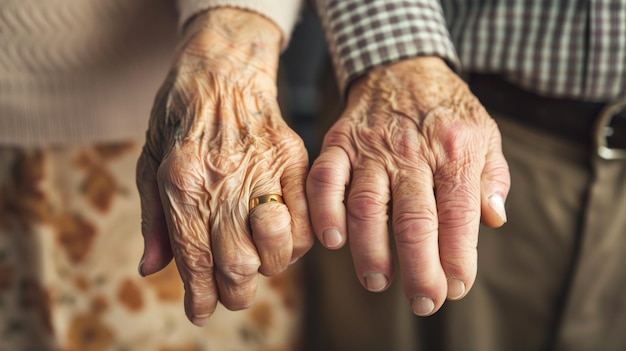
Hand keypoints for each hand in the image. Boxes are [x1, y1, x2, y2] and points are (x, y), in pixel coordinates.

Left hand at [136, 8, 312, 325]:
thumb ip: (154, 220)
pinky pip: (307, 220)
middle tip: (233, 296)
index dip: (200, 298)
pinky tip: (283, 241)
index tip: (202, 312)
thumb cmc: (180, 117)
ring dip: (267, 269)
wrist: (221, 70)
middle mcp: (223, 181)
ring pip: (276, 249)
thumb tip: (152, 270)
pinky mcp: (294, 160)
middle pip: (238, 265)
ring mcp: (263, 170)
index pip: (195, 260)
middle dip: (235, 294)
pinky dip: (298, 243)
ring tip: (257, 266)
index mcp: (181, 183)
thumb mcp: (150, 163)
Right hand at [307, 57, 509, 315]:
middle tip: (422, 302)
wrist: (401, 66)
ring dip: (370, 249)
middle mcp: (412, 151)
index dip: (458, 257)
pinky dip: (324, 211)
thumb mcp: (485, 134)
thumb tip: (494, 220)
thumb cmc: (446, 109)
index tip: (455, 288)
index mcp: (454, 151)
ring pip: (367, 205)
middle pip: (414, 219)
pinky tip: (331, 240)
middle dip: (419, 268)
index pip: (459, 215)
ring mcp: (371, 147)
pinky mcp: (339, 142)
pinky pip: (325, 178)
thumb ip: (493, 178)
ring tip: (377, 281)